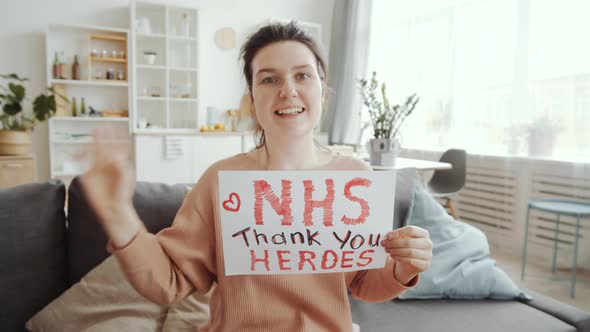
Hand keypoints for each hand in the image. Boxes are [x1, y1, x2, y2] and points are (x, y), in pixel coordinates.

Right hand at [78, 126, 140, 247]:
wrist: (113, 208)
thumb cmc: (122, 193)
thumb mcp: (124, 177)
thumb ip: (120, 166)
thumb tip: (115, 155)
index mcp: (117, 162)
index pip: (115, 146)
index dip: (114, 136)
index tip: (114, 126)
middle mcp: (106, 164)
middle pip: (103, 146)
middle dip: (102, 137)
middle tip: (99, 127)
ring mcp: (96, 169)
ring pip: (92, 153)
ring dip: (90, 144)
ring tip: (89, 138)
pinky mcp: (88, 177)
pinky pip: (81, 165)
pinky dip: (78, 159)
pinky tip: (76, 153)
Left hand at [381, 226, 432, 284]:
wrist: (411, 263)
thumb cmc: (406, 247)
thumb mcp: (403, 239)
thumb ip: (397, 236)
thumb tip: (388, 236)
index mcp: (423, 233)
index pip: (411, 230)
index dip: (398, 232)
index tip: (388, 236)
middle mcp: (428, 243)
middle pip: (409, 242)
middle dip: (394, 243)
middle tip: (384, 244)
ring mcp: (428, 255)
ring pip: (409, 252)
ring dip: (395, 251)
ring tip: (387, 250)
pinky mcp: (424, 265)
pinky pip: (410, 261)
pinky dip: (399, 258)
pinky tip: (393, 256)